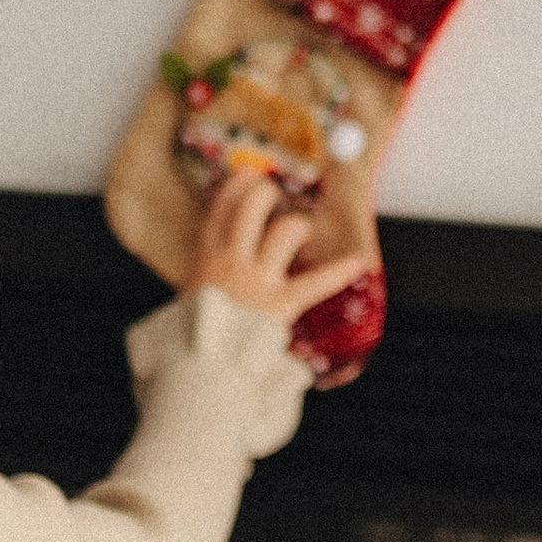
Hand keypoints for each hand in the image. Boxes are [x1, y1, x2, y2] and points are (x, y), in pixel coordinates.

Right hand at [187, 164, 372, 329]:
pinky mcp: (280, 303)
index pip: (222, 209)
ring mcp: (258, 279)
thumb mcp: (185, 301)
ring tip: (301, 231)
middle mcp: (232, 260)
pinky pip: (315, 282)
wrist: (197, 366)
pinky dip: (337, 272)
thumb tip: (208, 277)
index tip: (249, 174)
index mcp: (206, 259)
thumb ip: (201, 283)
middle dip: (267, 193)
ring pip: (286, 230)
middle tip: (275, 195)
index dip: (238, 186)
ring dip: (298, 226)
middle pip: (253, 206)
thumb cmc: (187, 340)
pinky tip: (355, 262)